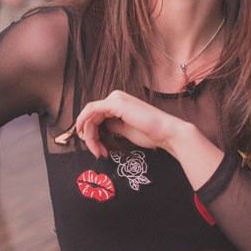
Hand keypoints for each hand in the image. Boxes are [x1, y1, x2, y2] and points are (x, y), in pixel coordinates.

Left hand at [62, 89, 188, 159]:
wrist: (165, 133)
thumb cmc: (150, 133)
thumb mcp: (126, 131)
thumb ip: (113, 127)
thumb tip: (102, 128)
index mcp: (119, 103)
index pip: (97, 115)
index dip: (92, 133)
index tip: (96, 149)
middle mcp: (116, 97)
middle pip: (92, 115)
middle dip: (90, 136)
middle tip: (96, 152)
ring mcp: (116, 98)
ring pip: (90, 115)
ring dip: (89, 135)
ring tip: (97, 150)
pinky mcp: (115, 103)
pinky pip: (92, 110)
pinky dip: (84, 122)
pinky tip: (85, 136)